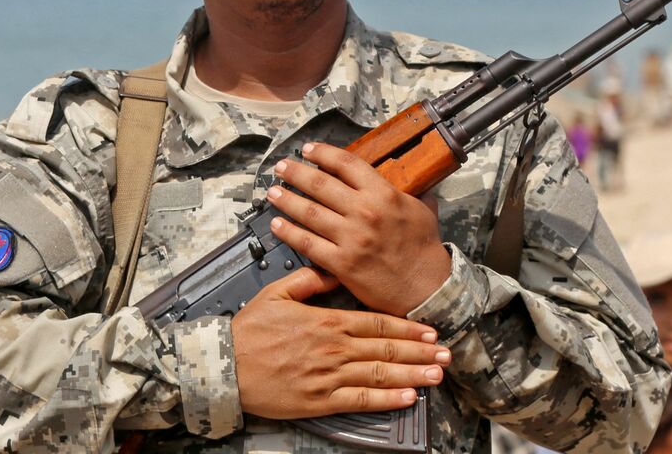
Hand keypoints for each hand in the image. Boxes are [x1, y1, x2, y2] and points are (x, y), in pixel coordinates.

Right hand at [230, 266, 450, 419]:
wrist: (225, 366)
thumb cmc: (250, 331)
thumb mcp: (277, 293)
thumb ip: (309, 280)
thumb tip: (334, 269)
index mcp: (326, 320)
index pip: (376, 322)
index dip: (407, 327)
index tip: (430, 330)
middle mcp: (334, 348)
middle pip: (386, 348)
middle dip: (420, 351)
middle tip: (447, 354)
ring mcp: (329, 376)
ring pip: (380, 374)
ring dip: (412, 374)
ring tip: (436, 375)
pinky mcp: (320, 401)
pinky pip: (360, 400)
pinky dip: (386, 400)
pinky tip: (407, 398)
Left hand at [266, 142, 450, 315]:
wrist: (426, 288)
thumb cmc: (424, 249)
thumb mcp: (423, 209)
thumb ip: (410, 190)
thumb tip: (409, 175)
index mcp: (384, 194)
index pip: (346, 164)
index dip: (323, 153)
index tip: (309, 149)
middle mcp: (365, 212)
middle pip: (320, 184)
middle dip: (296, 173)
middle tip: (281, 167)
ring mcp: (351, 238)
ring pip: (309, 212)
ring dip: (286, 200)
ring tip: (272, 192)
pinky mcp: (342, 263)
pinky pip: (308, 244)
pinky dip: (289, 232)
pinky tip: (276, 224)